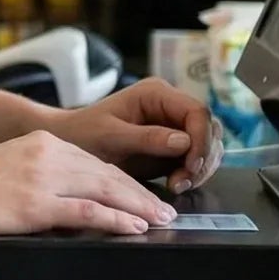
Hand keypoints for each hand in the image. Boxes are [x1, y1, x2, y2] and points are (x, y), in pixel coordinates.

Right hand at [0, 131, 179, 245]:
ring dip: (138, 207)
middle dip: (140, 194)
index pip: (95, 161)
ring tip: (160, 221)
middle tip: (165, 210)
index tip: (144, 195)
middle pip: (108, 172)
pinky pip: (87, 211)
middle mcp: (45, 153)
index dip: (125, 180)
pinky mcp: (34, 204)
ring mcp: (41, 178)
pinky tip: (134, 228)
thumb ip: (37, 182)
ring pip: (105, 189)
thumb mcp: (5, 172)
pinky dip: (117, 220)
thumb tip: (63, 207)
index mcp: (39, 143)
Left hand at [52, 78, 221, 190]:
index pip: (196, 111)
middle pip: (208, 128)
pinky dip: (192, 174)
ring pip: (207, 145)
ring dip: (199, 168)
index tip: (191, 164)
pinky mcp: (171, 148)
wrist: (69, 144)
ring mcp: (172, 127)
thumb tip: (183, 141)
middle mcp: (169, 107)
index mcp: (156, 94)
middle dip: (202, 157)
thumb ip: (146, 137)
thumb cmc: (83, 134)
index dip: (201, 138)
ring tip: (177, 185)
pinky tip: (176, 185)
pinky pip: (195, 160)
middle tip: (184, 181)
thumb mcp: (110, 136)